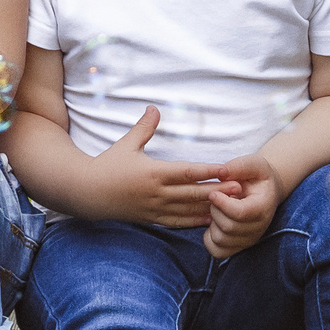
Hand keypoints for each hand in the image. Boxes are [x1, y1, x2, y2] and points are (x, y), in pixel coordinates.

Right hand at [90, 107, 228, 228]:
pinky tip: (210, 219)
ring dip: (211, 207)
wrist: (89, 193)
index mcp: (152, 172)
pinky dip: (195, 222)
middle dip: (218, 191)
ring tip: (233, 205)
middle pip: (193, 193)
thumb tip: (154, 108)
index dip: (207, 171)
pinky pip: (178, 222)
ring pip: (188, 210)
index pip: (186, 172)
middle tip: (240, 188)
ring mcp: (155, 208)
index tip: (226, 168)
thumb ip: (144, 128)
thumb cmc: (108, 165)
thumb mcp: (126, 144)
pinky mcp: (152, 219)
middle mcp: (156, 193)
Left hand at [202, 152, 282, 259]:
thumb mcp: (253, 163)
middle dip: (215, 210)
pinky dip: (209, 239)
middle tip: (215, 198)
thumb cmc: (257, 176)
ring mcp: (249, 240)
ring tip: (217, 209)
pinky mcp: (238, 247)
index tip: (213, 192)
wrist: (264, 191)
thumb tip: (221, 173)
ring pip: (221, 240)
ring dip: (212, 223)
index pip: (240, 213)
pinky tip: (213, 223)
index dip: (222, 203)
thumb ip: (239, 166)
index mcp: (263, 207)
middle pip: (228, 227)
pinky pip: (217, 251)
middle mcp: (258, 228)